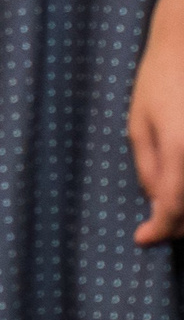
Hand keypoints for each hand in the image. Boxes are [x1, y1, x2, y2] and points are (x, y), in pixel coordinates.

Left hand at [132, 5, 183, 242]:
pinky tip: (183, 188)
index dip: (159, 230)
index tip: (142, 239)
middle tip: (154, 223)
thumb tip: (157, 209)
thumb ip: (149, 170)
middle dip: (177, 223)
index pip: (174, 208)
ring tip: (171, 205)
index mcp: (181, 150)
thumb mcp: (140, 124)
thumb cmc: (160, 81)